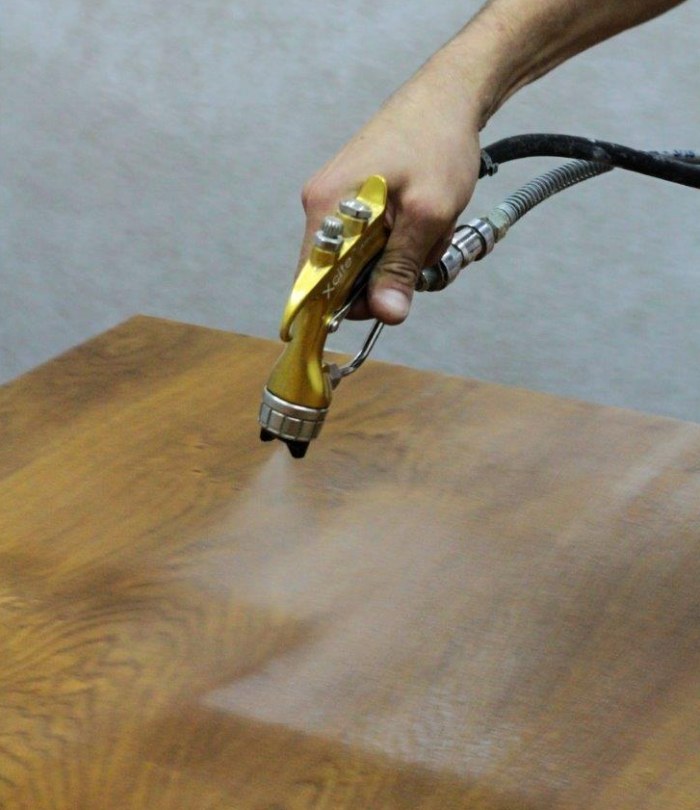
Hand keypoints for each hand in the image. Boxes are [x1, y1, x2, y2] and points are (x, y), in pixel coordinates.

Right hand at [298, 58, 482, 324]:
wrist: (448, 96)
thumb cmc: (437, 144)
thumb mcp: (428, 215)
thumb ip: (402, 267)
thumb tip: (386, 315)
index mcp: (326, 207)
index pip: (311, 282)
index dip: (339, 309)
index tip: (377, 313)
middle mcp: (320, 205)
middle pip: (340, 275)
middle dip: (384, 278)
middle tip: (424, 256)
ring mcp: (336, 201)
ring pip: (362, 260)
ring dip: (399, 258)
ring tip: (430, 230)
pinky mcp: (354, 199)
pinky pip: (372, 240)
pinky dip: (401, 241)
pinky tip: (423, 222)